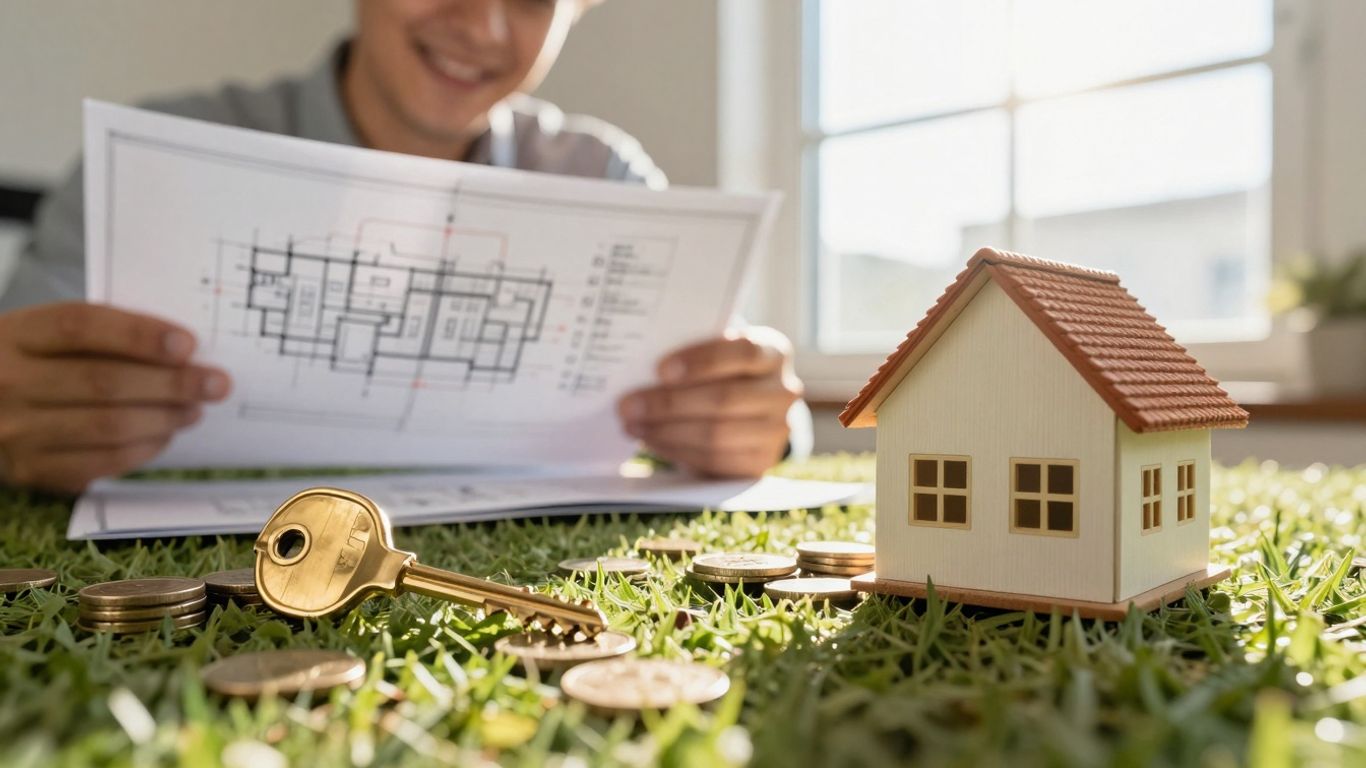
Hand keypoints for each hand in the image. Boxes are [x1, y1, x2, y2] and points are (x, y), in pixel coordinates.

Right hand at [0, 302, 230, 493]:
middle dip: (172, 384)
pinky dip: (144, 448)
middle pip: (104, 381)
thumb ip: (103, 336)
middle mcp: (8, 381)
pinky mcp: (31, 470)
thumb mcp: (47, 336)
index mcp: (16, 333)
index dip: (140, 335)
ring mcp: (17, 430)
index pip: (81, 326)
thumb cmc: (32, 364)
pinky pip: (102, 462)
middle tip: (216, 383)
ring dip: (165, 418)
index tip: (188, 344)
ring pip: (108, 426)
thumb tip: (182, 352)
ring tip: (194, 408)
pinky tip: (165, 434)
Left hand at [617, 327, 802, 477]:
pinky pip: (714, 459)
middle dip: (669, 403)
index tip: (660, 370)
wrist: (749, 410)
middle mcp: (783, 390)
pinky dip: (677, 451)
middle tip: (628, 405)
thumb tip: (640, 367)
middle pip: (724, 399)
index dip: (701, 361)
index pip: (743, 352)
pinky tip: (652, 440)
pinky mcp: (761, 461)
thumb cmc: (721, 372)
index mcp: (773, 352)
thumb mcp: (716, 353)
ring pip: (716, 434)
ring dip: (667, 431)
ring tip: (633, 424)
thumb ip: (693, 356)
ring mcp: (777, 429)